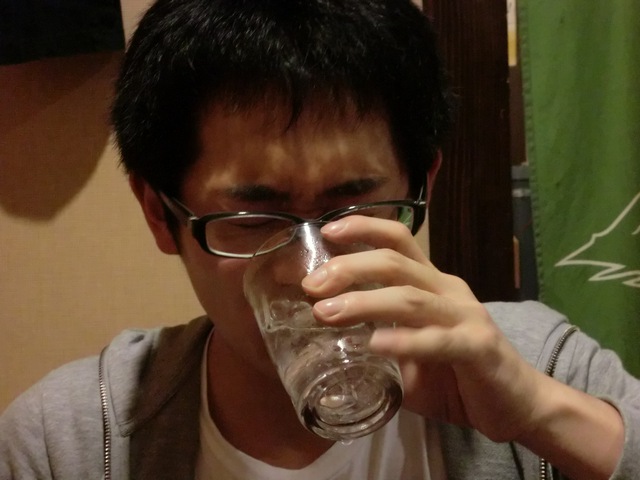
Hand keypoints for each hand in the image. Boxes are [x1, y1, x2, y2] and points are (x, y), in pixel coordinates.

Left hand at [301, 215, 544, 442]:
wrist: (518, 406)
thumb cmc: (459, 377)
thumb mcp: (411, 355)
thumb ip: (379, 342)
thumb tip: (330, 343)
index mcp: (432, 284)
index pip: (398, 240)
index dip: (364, 228)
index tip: (327, 230)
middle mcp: (448, 291)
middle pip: (395, 263)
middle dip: (350, 267)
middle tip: (312, 285)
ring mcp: (466, 316)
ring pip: (410, 298)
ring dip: (364, 302)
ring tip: (326, 312)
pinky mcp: (478, 348)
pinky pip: (438, 340)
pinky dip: (405, 341)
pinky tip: (375, 344)